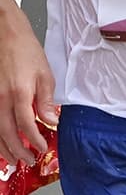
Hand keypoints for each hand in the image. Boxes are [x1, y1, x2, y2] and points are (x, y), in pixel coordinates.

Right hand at [0, 21, 55, 166]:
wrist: (4, 34)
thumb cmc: (25, 51)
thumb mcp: (45, 74)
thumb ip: (46, 100)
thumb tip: (51, 121)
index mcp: (19, 93)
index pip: (27, 125)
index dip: (35, 139)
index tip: (43, 147)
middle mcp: (0, 99)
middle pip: (7, 133)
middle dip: (18, 150)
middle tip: (28, 160)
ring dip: (3, 149)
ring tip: (12, 159)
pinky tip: (0, 144)